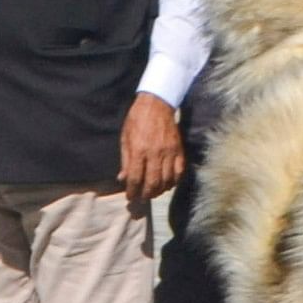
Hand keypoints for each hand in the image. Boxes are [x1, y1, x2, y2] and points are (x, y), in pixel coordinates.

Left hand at [120, 92, 187, 206]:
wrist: (157, 104)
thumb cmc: (137, 120)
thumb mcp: (125, 139)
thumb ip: (125, 161)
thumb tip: (122, 179)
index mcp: (139, 150)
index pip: (136, 178)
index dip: (132, 191)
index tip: (130, 197)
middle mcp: (155, 154)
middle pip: (153, 183)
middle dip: (146, 195)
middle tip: (142, 197)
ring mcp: (170, 152)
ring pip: (167, 180)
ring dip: (160, 190)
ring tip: (153, 192)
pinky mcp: (179, 150)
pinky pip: (179, 172)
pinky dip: (174, 182)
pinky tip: (167, 184)